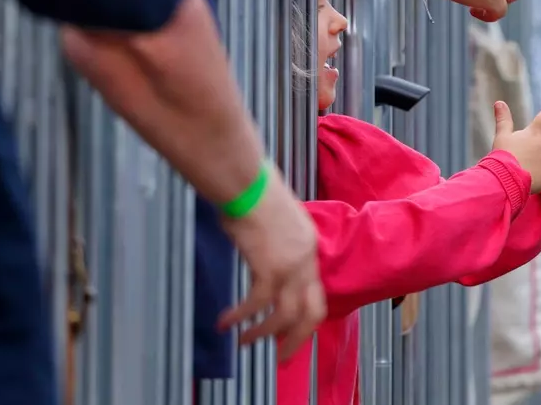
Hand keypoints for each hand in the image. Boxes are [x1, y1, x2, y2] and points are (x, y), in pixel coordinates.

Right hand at [217, 166, 325, 357]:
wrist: (246, 181)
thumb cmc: (253, 193)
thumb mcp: (276, 221)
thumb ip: (277, 244)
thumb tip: (263, 257)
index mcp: (309, 245)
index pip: (315, 291)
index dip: (304, 317)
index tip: (290, 332)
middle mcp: (306, 257)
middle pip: (312, 311)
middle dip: (297, 339)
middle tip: (281, 358)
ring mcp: (291, 263)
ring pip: (285, 315)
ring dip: (263, 334)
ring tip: (244, 343)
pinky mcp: (269, 266)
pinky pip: (257, 304)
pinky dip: (240, 317)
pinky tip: (224, 322)